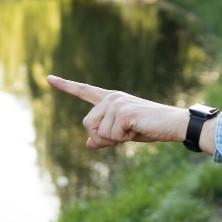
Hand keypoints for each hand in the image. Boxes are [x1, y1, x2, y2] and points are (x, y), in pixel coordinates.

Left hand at [47, 75, 189, 148]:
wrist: (172, 124)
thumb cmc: (150, 128)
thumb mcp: (124, 133)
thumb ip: (105, 136)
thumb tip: (88, 143)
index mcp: (110, 99)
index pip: (83, 90)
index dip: (65, 85)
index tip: (49, 78)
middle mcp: (111, 98)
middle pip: (87, 124)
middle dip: (102, 137)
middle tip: (123, 135)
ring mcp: (116, 103)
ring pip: (99, 133)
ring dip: (115, 139)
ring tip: (133, 130)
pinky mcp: (123, 112)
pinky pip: (111, 135)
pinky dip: (123, 139)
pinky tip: (137, 130)